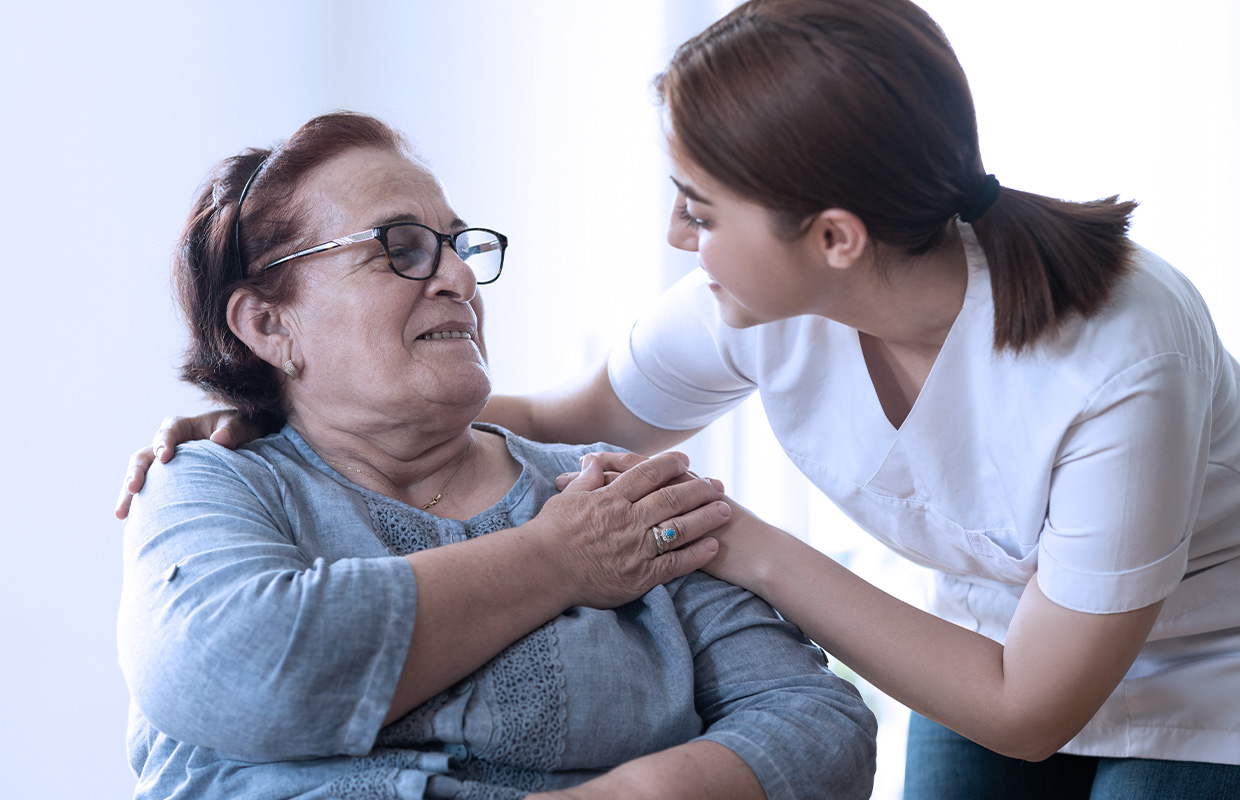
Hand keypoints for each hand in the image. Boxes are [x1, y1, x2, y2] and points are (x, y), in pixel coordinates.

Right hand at [113, 410, 259, 519]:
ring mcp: (164, 467)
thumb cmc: (241, 430)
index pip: (167, 432)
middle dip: (136, 473)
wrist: (245, 444)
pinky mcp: (165, 484)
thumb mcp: (241, 425)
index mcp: (183, 428)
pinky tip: (133, 526)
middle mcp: (167, 446)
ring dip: (129, 495)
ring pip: (141, 478)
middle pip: (144, 457)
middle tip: (134, 489)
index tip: (164, 457)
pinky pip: (149, 494)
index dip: (163, 443)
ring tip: (122, 515)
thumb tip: (220, 440)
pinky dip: (141, 508)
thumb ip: (233, 430)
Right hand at [535, 451, 730, 608]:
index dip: (669, 465)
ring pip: (679, 528)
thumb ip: (585, 480)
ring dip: (705, 518)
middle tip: (718, 484)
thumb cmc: (549, 534)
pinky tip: (713, 546)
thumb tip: (593, 461)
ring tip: (725, 510)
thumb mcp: (565, 499)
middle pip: (671, 498)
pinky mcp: (640, 576)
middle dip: (698, 489)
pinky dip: (696, 555)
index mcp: (610, 498)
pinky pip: (674, 564)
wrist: (542, 571)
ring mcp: (636, 548)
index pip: (646, 475)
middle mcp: (628, 520)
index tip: (685, 460)